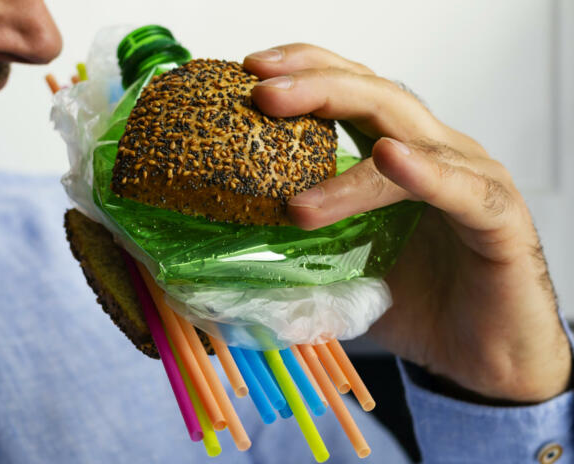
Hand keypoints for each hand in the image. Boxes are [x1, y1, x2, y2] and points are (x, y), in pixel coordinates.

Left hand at [244, 44, 570, 402]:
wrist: (481, 359)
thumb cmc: (417, 306)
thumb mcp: (343, 271)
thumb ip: (300, 251)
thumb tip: (231, 260)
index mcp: (397, 155)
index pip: (351, 93)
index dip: (304, 72)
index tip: (251, 71)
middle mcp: (433, 153)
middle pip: (374, 95)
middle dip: (314, 85)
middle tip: (260, 89)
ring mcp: (469, 178)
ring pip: (406, 135)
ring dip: (348, 144)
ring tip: (294, 166)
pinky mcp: (498, 217)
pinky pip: (462, 189)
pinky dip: (425, 173)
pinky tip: (389, 158)